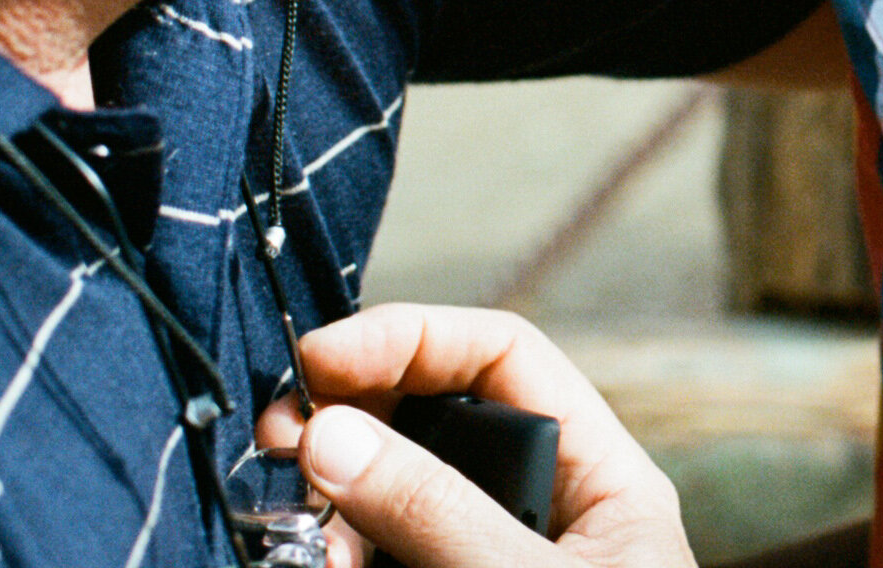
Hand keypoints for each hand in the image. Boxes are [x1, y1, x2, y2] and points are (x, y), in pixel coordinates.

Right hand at [256, 302, 694, 567]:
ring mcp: (488, 562)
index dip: (412, 337)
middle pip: (435, 417)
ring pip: (392, 494)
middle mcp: (543, 506)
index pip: (503, 355)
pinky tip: (315, 561)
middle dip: (357, 417)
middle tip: (282, 438)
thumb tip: (333, 433)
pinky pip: (378, 560)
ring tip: (302, 530)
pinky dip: (340, 555)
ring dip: (337, 498)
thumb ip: (438, 515)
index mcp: (600, 476)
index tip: (323, 356)